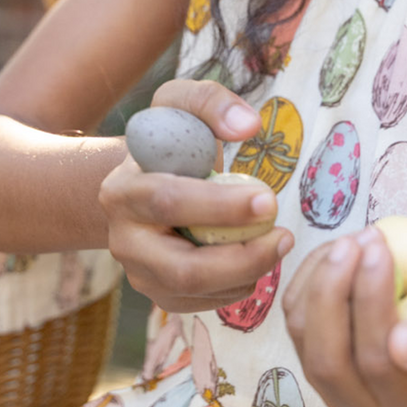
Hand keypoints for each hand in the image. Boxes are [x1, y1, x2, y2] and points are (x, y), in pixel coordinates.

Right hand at [98, 79, 293, 311]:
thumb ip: (211, 102)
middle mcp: (122, 239)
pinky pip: (199, 304)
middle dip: (240, 257)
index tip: (268, 200)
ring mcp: (138, 272)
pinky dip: (235, 288)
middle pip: (181, 268)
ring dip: (245, 274)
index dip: (220, 206)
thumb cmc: (169, 139)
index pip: (169, 202)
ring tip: (278, 244)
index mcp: (123, 189)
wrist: (145, 177)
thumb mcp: (181, 104)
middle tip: (283, 236)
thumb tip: (247, 126)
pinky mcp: (157, 293)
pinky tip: (258, 262)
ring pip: (192, 292)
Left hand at [283, 226, 406, 406]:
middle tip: (358, 238)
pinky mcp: (317, 363)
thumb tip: (403, 348)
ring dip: (321, 278)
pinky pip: (295, 318)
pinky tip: (341, 251)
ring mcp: (339, 395)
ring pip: (305, 339)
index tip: (380, 246)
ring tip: (357, 238)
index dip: (372, 301)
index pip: (381, 364)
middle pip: (330, 361)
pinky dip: (310, 276)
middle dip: (334, 290)